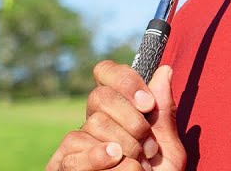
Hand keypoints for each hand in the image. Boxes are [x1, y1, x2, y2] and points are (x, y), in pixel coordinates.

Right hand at [45, 62, 185, 170]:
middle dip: (132, 121)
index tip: (148, 104)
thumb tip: (164, 70)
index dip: (127, 82)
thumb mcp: (169, 150)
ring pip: (91, 124)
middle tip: (148, 147)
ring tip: (138, 167)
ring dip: (123, 146)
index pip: (107, 74)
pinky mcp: (61, 165)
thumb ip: (164, 113)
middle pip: (100, 97)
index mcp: (120, 113)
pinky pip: (73, 149)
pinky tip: (115, 162)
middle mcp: (94, 124)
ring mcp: (76, 145)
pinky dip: (98, 157)